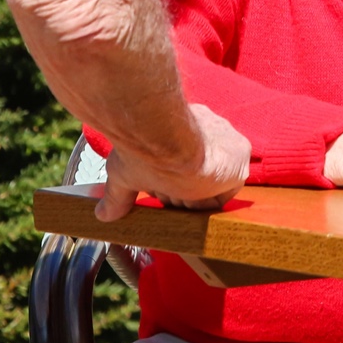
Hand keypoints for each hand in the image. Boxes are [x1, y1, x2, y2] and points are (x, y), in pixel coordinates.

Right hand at [97, 104, 249, 221]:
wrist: (160, 139)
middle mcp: (209, 131)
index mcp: (185, 127)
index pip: (188, 164)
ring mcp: (226, 144)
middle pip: (201, 179)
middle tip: (167, 187)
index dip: (171, 184)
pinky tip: (192, 186)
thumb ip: (118, 194)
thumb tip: (103, 214)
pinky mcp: (239, 158)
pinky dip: (207, 199)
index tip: (159, 186)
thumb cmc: (140, 147)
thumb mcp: (124, 173)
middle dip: (182, 192)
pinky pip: (225, 192)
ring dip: (193, 196)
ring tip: (177, 184)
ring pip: (212, 186)